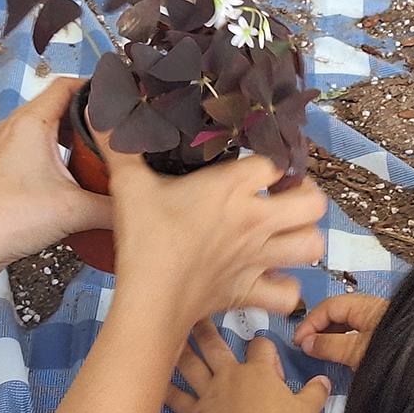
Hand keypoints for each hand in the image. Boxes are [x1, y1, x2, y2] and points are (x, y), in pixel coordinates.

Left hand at [0, 78, 113, 279]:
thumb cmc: (7, 218)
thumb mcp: (74, 210)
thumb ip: (113, 205)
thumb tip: (138, 204)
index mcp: (31, 122)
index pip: (67, 85)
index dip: (97, 87)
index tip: (123, 98)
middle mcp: (15, 127)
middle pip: (59, 106)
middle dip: (91, 116)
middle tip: (121, 129)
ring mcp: (6, 147)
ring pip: (48, 129)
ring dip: (75, 138)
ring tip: (105, 152)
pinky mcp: (3, 167)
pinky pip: (36, 149)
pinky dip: (59, 155)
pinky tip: (78, 176)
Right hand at [96, 130, 326, 322]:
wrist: (149, 301)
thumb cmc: (143, 239)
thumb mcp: (128, 185)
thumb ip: (119, 146)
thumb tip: (100, 111)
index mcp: (232, 189)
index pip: (273, 162)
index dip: (267, 161)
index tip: (253, 165)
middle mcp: (255, 221)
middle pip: (313, 203)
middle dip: (305, 196)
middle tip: (284, 195)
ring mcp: (258, 259)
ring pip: (312, 245)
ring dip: (303, 238)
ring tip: (285, 232)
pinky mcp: (251, 292)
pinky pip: (288, 293)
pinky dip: (285, 287)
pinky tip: (270, 277)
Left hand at [166, 319, 330, 412]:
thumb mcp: (307, 411)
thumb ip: (316, 392)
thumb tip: (324, 380)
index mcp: (258, 371)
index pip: (260, 346)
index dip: (263, 347)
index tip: (266, 356)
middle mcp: (231, 375)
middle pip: (216, 345)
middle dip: (206, 328)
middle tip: (195, 312)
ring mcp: (210, 393)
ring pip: (192, 365)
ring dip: (182, 348)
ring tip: (169, 332)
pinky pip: (176, 399)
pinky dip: (164, 389)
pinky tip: (150, 377)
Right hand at [292, 294, 388, 368]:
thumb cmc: (400, 355)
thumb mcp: (357, 352)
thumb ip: (330, 345)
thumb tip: (309, 343)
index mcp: (366, 306)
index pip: (327, 306)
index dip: (309, 322)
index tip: (299, 339)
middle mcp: (375, 309)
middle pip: (337, 314)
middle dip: (318, 329)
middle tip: (306, 345)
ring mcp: (383, 323)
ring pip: (348, 325)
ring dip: (331, 336)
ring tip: (321, 352)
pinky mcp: (388, 336)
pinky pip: (358, 334)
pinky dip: (345, 342)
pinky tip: (342, 355)